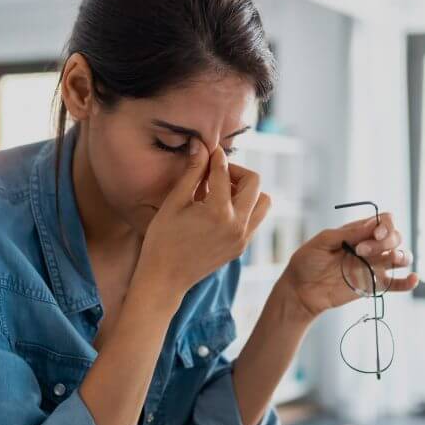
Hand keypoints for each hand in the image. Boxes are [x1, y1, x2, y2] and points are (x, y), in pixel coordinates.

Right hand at [134, 140, 271, 298]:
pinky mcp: (241, 247)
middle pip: (254, 183)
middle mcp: (237, 225)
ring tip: (222, 192)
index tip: (208, 149)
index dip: (215, 157)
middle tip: (215, 173)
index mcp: (218, 212)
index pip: (224, 172)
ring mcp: (242, 238)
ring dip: (247, 191)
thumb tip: (201, 145)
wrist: (165, 279)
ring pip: (263, 202)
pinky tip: (221, 209)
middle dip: (236, 171)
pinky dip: (245, 208)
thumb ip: (192, 173)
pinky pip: (255, 219)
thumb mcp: (174, 203)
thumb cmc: (162, 240)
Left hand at [278, 212, 418, 319]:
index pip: (384, 221)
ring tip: (392, 259)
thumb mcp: (322, 242)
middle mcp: (370, 247)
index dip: (385, 225)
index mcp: (358, 232)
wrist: (300, 290)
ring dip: (401, 255)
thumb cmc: (307, 262)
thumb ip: (347, 233)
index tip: (374, 233)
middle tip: (361, 251)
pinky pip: (396, 283)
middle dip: (385, 241)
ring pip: (400, 257)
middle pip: (395, 237)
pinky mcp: (373, 285)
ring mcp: (373, 266)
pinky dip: (408, 282)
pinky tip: (413, 279)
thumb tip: (372, 224)